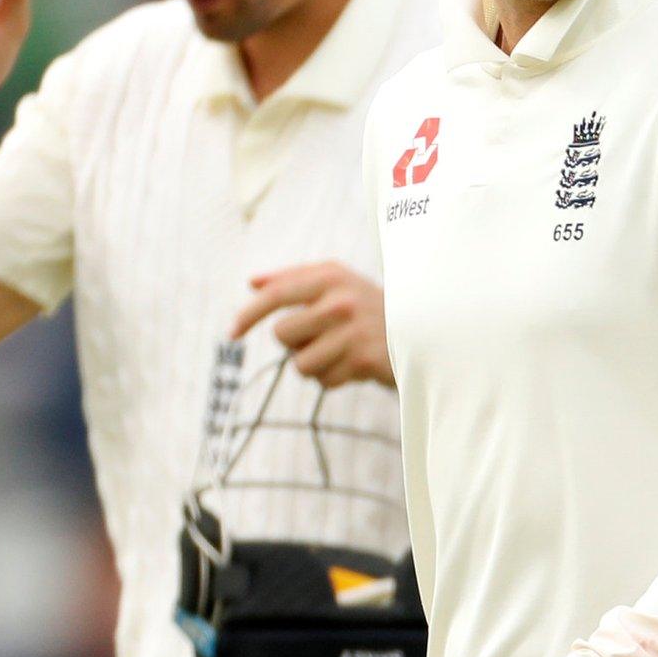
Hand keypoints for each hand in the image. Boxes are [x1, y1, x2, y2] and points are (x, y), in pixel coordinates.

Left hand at [230, 262, 393, 387]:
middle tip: (322, 336)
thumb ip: (294, 278)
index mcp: (332, 276)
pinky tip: (353, 364)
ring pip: (300, 363)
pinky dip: (333, 378)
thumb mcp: (339, 282)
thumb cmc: (370, 306)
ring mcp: (354, 331)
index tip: (231, 332)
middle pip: (282, 334)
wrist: (425, 330)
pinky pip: (323, 380)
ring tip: (339, 352)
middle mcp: (342, 300)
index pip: (277, 293)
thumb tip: (252, 282)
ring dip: (313, 364)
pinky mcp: (363, 359)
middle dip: (295, 341)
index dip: (248, 314)